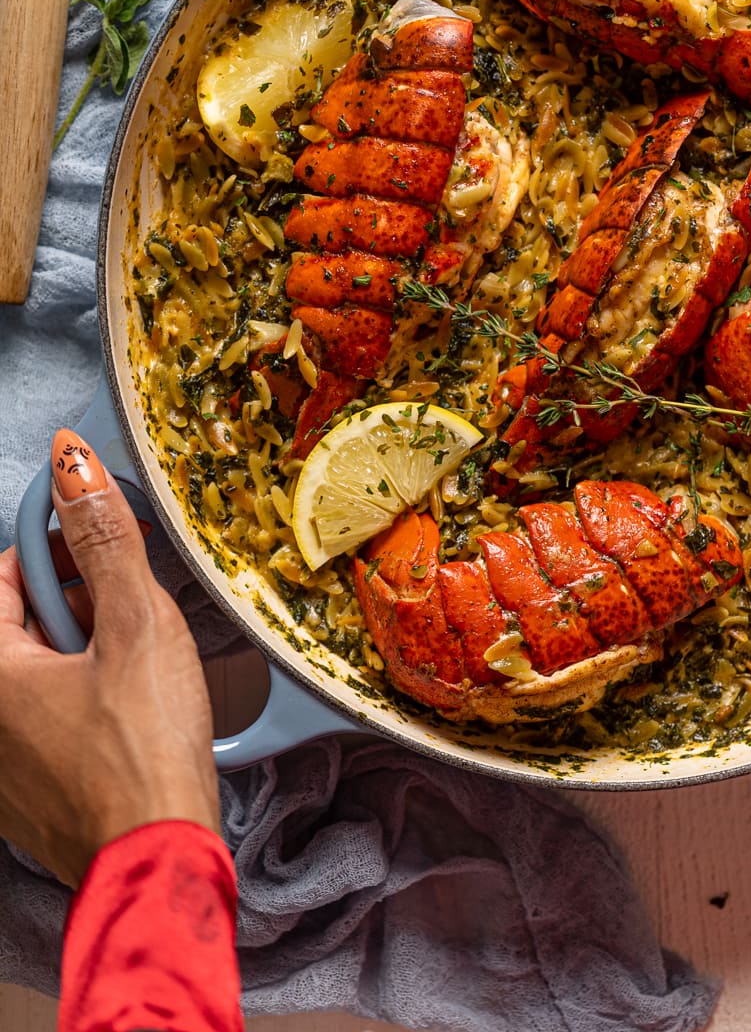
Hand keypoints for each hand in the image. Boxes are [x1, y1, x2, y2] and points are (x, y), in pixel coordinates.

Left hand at [0, 431, 219, 887]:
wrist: (160, 860)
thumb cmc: (145, 749)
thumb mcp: (136, 624)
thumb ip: (104, 539)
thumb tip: (72, 463)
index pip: (5, 572)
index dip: (61, 551)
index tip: (109, 551)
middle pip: (21, 623)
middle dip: (79, 604)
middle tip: (134, 614)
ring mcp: (0, 765)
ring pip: (37, 672)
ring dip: (84, 652)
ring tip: (140, 664)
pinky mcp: (24, 798)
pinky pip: (45, 722)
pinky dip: (84, 702)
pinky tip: (131, 713)